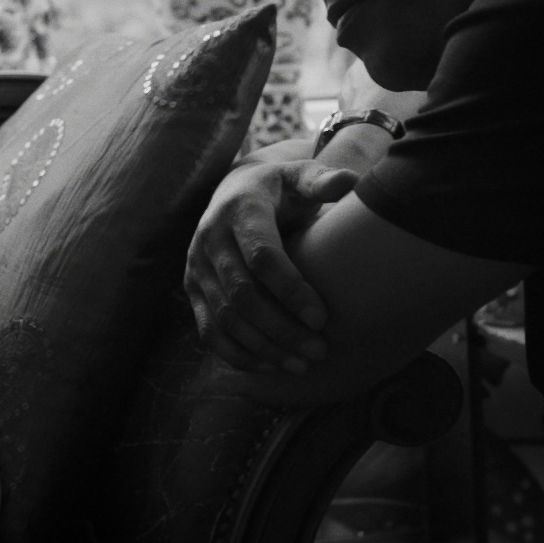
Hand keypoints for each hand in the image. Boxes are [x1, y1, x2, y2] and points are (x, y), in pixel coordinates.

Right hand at [184, 157, 357, 373]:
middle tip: (319, 350)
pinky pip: (209, 332)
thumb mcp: (300, 175)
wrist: (235, 191)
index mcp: (240, 209)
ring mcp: (196, 265)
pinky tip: (271, 367)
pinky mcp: (192, 288)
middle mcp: (210, 238)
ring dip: (263, 348)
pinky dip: (238, 355)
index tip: (322, 319)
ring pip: (225, 319)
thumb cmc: (280, 188)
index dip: (291, 290)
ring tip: (302, 365)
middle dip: (281, 329)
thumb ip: (324, 179)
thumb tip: (351, 182)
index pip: (261, 256)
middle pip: (242, 295)